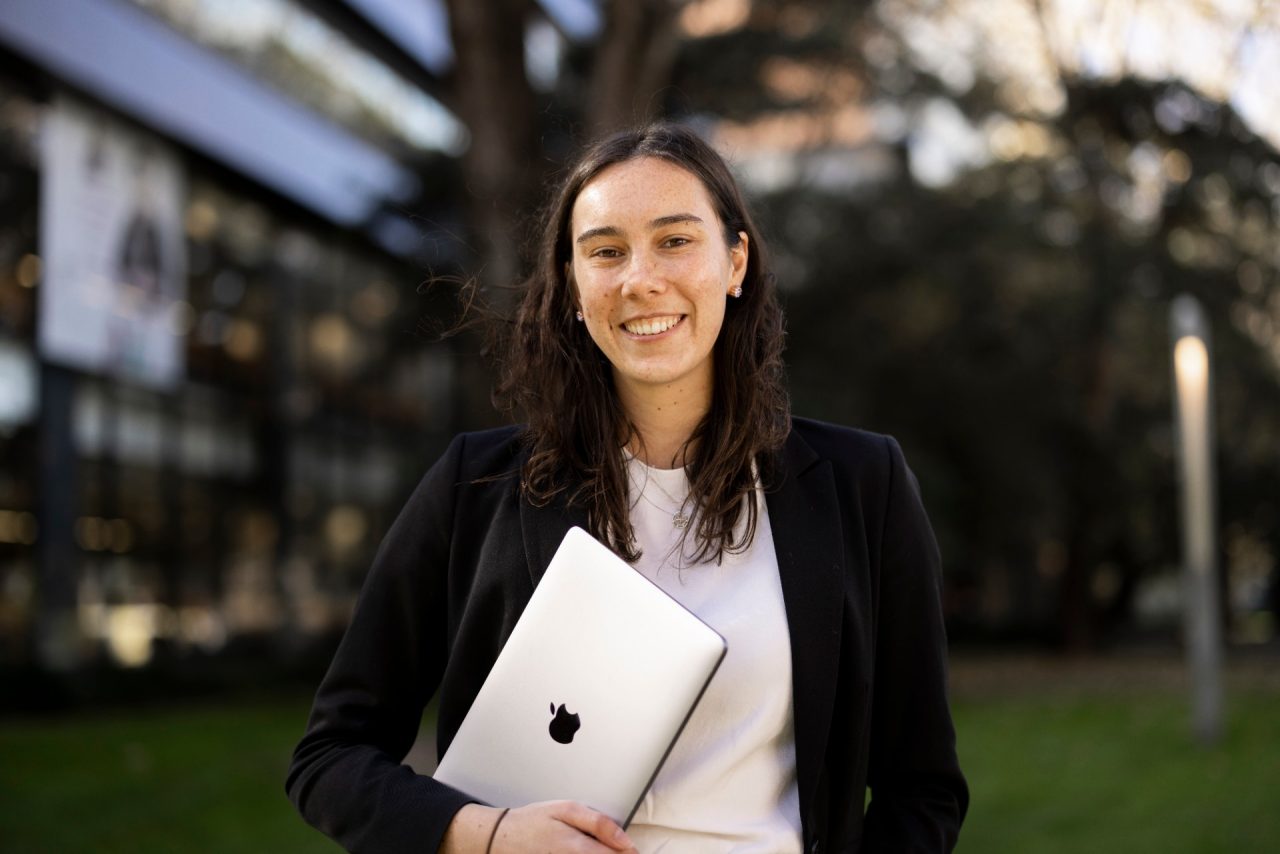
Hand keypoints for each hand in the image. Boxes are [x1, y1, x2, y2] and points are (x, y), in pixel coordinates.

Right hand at [441, 801, 636, 852]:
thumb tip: (624, 837)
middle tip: (620, 849)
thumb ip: (598, 822)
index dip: (629, 853)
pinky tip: (585, 851)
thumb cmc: (533, 820)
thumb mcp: (566, 809)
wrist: (503, 837)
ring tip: (600, 848)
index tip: (633, 850)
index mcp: (576, 847)